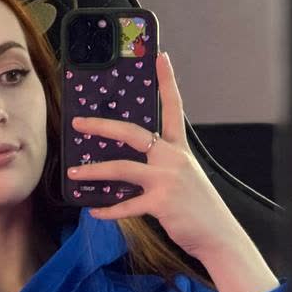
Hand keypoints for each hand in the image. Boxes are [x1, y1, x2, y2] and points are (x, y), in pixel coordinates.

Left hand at [67, 51, 244, 260]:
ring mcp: (167, 179)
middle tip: (78, 122)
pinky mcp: (161, 203)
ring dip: (94, 171)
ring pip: (122, 168)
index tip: (160, 56)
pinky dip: (108, 209)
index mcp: (179, 149)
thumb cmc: (197, 206)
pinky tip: (94, 211)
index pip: (174, 108)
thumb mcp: (185, 176)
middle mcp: (173, 158)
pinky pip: (126, 205)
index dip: (167, 81)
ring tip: (74, 172)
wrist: (217, 235)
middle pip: (133, 133)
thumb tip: (127, 162)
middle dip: (103, 126)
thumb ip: (161, 164)